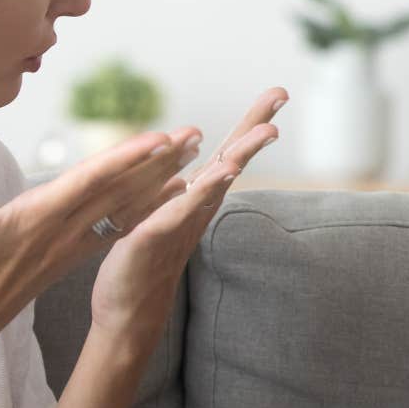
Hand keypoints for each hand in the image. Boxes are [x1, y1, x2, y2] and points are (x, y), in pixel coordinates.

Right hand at [0, 130, 204, 380]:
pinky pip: (115, 226)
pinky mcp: (66, 255)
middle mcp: (60, 233)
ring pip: (122, 208)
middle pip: (118, 191)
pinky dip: (143, 208)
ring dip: (158, 181)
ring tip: (191, 157)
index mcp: (34, 221)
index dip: (122, 159)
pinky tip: (163, 197)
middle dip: (157, 162)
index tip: (158, 140)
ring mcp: (67, 246)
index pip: (87, 184)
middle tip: (194, 135)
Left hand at [89, 88, 287, 339]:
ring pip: (215, 183)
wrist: (127, 314)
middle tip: (281, 96)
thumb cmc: (144, 266)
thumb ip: (180, 196)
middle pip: (231, 161)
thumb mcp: (162, 218)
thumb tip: (192, 174)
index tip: (277, 93)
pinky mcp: (155, 238)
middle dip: (254, 128)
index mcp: (195, 199)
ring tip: (267, 131)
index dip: (250, 124)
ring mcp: (179, 223)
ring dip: (240, 155)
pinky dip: (200, 192)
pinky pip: (180, 211)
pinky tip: (219, 173)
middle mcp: (195, 209)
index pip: (227, 154)